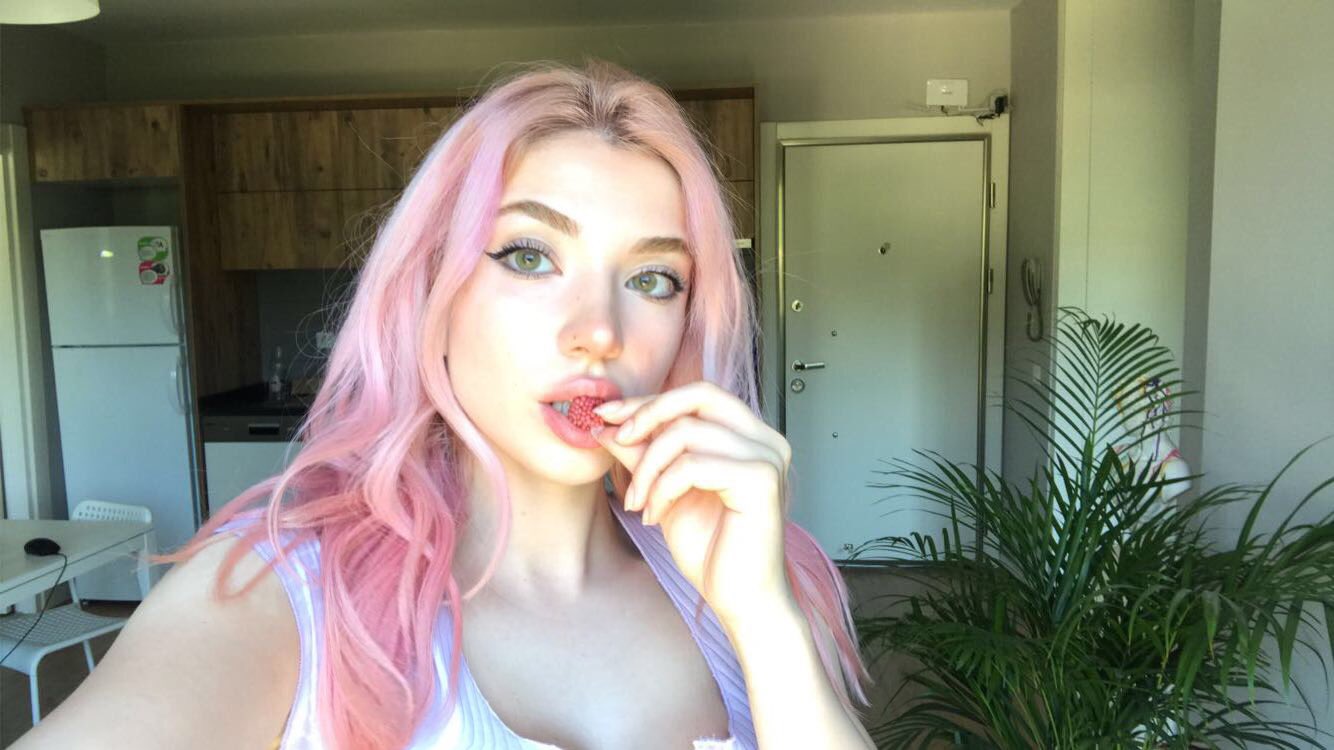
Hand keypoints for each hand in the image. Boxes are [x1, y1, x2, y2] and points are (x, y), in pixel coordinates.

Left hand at [591, 381, 796, 626]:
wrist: (740, 600)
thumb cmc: (712, 550)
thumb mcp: (665, 489)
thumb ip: (644, 452)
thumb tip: (606, 423)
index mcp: (750, 436)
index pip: (697, 396)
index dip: (649, 401)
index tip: (607, 416)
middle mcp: (765, 439)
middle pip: (699, 395)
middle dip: (648, 414)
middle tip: (615, 440)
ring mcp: (767, 458)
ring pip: (686, 433)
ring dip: (648, 467)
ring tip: (638, 502)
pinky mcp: (760, 481)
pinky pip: (692, 466)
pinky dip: (663, 488)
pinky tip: (655, 515)